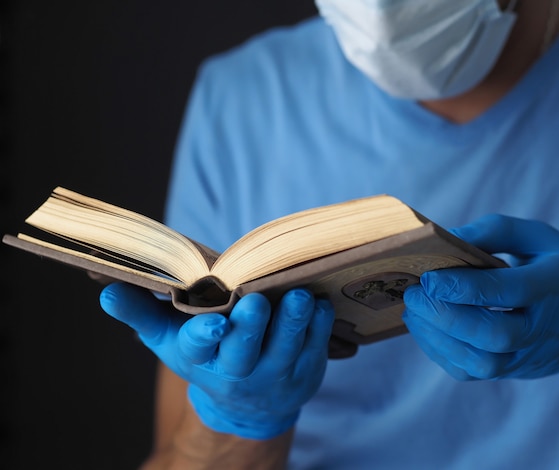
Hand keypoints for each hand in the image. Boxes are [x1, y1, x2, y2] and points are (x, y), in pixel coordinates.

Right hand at [100, 283, 334, 438]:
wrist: (248, 401)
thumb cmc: (206, 355)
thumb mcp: (169, 338)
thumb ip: (140, 312)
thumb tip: (105, 288)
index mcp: (202, 357)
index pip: (198, 346)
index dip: (205, 334)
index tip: (214, 321)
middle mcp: (237, 370)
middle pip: (244, 350)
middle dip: (251, 327)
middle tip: (257, 301)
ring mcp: (274, 374)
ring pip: (285, 348)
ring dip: (293, 323)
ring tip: (299, 296)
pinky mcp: (306, 371)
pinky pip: (315, 348)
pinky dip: (318, 326)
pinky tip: (318, 303)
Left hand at [402, 214, 558, 380]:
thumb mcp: (540, 237)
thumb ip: (495, 231)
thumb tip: (445, 236)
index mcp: (554, 286)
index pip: (507, 291)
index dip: (463, 286)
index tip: (427, 277)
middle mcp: (543, 328)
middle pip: (494, 335)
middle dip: (446, 316)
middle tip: (413, 294)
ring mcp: (529, 356)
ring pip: (482, 362)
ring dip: (438, 338)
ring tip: (412, 311)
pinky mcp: (513, 371)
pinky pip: (473, 373)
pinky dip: (442, 354)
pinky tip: (425, 329)